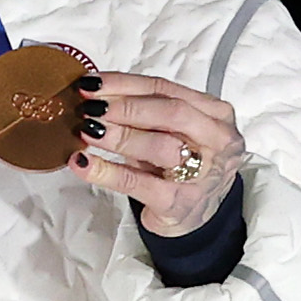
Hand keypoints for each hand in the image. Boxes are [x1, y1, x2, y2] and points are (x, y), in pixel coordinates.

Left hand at [71, 70, 244, 237]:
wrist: (194, 217)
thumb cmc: (181, 167)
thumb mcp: (172, 132)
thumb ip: (145, 112)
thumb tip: (97, 94)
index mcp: (215, 114)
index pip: (166, 89)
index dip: (125, 84)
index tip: (92, 83)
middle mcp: (216, 141)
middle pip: (171, 113)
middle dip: (126, 107)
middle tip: (90, 106)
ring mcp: (202, 175)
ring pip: (161, 146)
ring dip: (119, 135)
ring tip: (86, 130)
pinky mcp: (178, 204)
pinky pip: (138, 184)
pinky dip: (107, 172)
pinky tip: (83, 163)